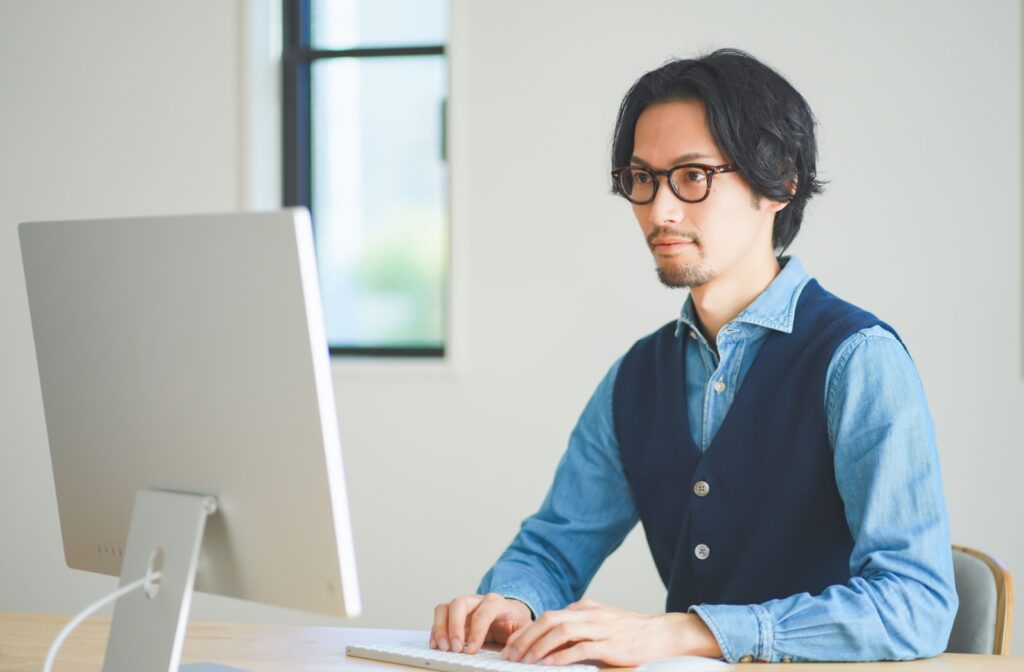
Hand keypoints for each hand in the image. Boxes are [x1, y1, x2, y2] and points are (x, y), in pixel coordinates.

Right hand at [430, 593, 533, 654]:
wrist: (510, 615)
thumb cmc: (516, 622)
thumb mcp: (525, 629)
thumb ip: (521, 636)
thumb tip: (511, 649)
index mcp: (498, 603)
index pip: (485, 611)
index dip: (477, 631)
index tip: (472, 650)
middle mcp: (478, 601)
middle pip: (459, 603)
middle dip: (454, 627)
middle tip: (456, 649)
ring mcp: (464, 606)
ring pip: (445, 608)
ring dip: (441, 628)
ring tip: (443, 648)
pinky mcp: (454, 614)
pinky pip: (440, 617)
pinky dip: (436, 631)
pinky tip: (437, 645)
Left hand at [500, 599, 721, 666]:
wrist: (665, 633)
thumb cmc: (634, 632)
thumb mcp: (603, 623)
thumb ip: (581, 627)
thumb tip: (555, 642)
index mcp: (585, 607)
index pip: (548, 616)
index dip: (527, 631)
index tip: (512, 646)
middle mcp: (589, 613)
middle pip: (548, 620)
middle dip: (525, 637)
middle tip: (510, 655)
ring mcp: (600, 628)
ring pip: (560, 631)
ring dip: (538, 647)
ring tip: (524, 661)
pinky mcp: (611, 645)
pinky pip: (580, 648)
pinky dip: (561, 657)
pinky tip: (549, 666)